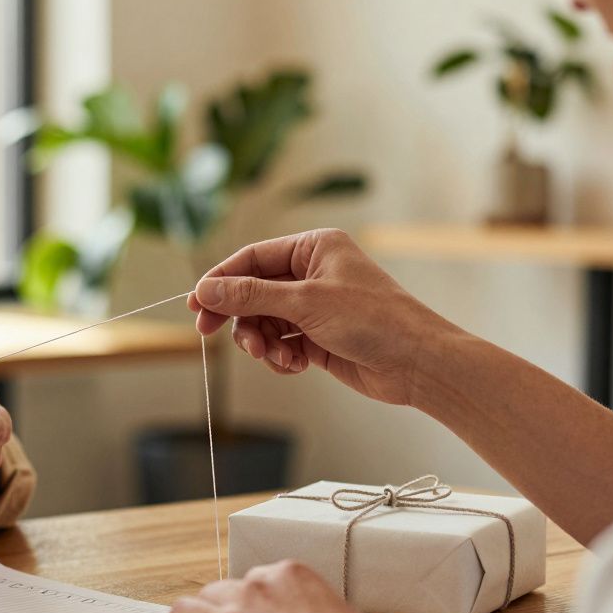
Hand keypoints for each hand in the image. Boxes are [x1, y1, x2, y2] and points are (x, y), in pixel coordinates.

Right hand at [189, 229, 462, 405]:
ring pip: (264, 321)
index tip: (196, 304)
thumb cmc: (374, 320)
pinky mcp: (319, 338)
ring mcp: (316, 307)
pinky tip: (294, 365)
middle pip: (253, 292)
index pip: (253, 258)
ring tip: (274, 355)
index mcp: (314, 248)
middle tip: (209, 333)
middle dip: (238, 316)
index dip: (221, 280)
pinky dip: (281, 356)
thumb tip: (206, 289)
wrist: (417, 364)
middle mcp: (313, 273)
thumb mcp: (305, 303)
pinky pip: (281, 343)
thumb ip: (251, 296)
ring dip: (262, 341)